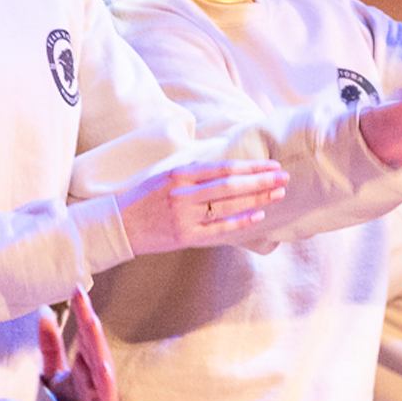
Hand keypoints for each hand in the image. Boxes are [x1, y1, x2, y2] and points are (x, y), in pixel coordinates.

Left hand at [38, 288, 117, 400]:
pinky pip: (107, 398)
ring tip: (91, 322)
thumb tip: (44, 312)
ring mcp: (102, 397)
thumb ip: (50, 346)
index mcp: (85, 366)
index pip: (84, 335)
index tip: (75, 289)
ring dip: (96, 345)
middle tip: (81, 296)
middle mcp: (95, 378)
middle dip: (87, 321)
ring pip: (101, 367)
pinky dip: (106, 383)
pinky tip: (103, 366)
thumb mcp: (54, 375)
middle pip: (92, 345)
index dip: (81, 313)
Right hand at [118, 160, 287, 253]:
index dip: (250, 166)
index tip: (272, 164)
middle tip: (283, 177)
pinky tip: (258, 216)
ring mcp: (185, 216)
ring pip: (228, 206)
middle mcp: (183, 194)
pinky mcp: (185, 236)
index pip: (223, 168)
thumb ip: (192, 172)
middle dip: (260, 181)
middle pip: (230, 185)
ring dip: (256, 199)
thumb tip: (226, 168)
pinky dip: (240, 222)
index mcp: (179, 175)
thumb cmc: (142, 198)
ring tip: (277, 194)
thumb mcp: (164, 175)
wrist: (118, 225)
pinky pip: (219, 228)